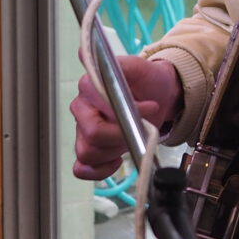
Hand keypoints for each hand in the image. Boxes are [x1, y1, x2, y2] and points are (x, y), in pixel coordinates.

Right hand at [70, 54, 181, 180]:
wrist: (158, 96)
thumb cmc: (148, 82)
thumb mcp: (142, 68)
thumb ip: (127, 67)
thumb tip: (115, 72)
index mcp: (88, 86)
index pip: (98, 110)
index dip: (125, 116)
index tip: (150, 109)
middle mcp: (81, 108)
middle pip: (92, 135)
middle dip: (121, 137)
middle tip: (141, 128)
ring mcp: (82, 130)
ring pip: (88, 153)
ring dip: (114, 151)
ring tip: (131, 138)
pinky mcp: (88, 148)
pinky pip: (82, 168)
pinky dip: (99, 170)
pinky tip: (116, 161)